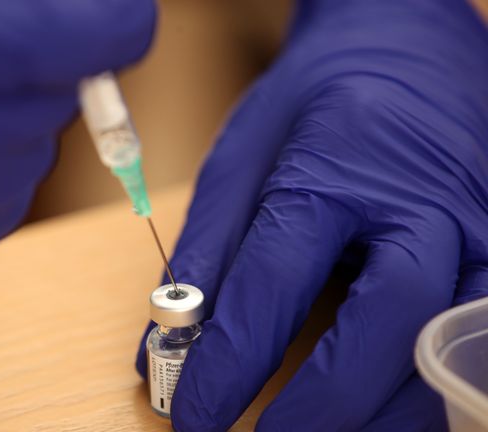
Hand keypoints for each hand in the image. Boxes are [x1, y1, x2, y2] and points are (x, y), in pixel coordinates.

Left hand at [136, 1, 487, 429]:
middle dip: (327, 405)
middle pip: (390, 325)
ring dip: (381, 416)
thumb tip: (161, 350)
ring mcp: (480, 228)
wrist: (406, 48)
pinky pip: (474, 340)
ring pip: (447, 349)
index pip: (274, 284)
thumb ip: (204, 256)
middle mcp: (422, 203)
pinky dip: (425, 388)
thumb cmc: (315, 103)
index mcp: (334, 169)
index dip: (229, 363)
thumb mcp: (241, 161)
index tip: (192, 417)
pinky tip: (376, 409)